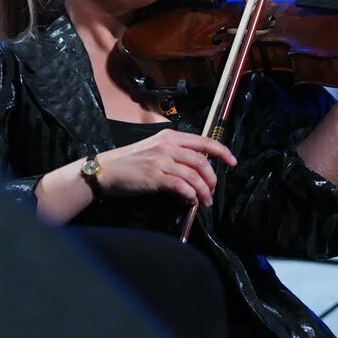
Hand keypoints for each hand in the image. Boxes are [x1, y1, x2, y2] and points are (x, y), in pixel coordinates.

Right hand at [97, 129, 236, 206]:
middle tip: (212, 191)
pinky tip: (191, 201)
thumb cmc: (130, 162)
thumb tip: (197, 167)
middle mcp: (167, 146)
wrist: (106, 170)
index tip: (232, 161)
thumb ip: (175, 153)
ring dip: (204, 190)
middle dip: (212, 178)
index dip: (221, 151)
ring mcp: (161, 161)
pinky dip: (190, 195)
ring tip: (204, 201)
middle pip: (201, 161)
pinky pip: (181, 186)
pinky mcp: (154, 177)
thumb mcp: (155, 149)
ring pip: (194, 175)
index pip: (203, 141)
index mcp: (170, 137)